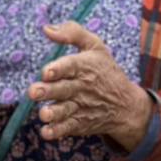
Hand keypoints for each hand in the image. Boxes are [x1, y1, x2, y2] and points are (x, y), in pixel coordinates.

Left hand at [30, 21, 150, 148]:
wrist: (125, 104)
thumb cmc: (104, 70)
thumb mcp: (95, 46)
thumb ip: (72, 33)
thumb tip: (46, 29)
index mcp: (84, 66)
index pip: (71, 66)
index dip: (58, 69)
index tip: (46, 72)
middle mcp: (81, 87)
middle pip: (62, 89)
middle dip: (48, 91)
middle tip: (34, 92)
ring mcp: (80, 107)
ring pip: (64, 110)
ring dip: (53, 113)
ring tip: (44, 114)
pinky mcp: (79, 123)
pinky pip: (67, 128)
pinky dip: (57, 131)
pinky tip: (47, 132)